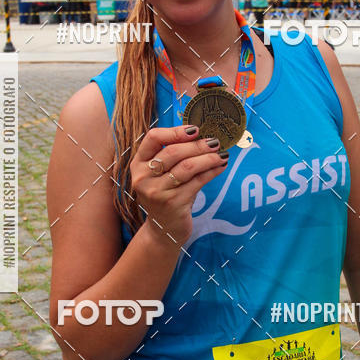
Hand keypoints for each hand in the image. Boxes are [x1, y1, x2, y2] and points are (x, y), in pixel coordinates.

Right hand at [130, 125, 227, 244]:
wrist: (163, 230)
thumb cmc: (165, 195)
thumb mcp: (160, 174)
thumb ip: (172, 155)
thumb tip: (202, 135)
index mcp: (138, 164)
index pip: (153, 138)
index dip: (175, 131)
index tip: (195, 129)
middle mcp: (143, 177)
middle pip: (173, 152)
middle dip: (197, 145)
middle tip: (215, 141)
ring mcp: (157, 192)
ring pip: (187, 167)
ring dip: (208, 158)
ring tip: (221, 154)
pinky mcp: (173, 203)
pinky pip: (197, 182)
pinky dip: (211, 172)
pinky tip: (220, 166)